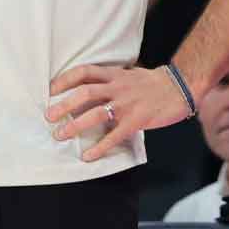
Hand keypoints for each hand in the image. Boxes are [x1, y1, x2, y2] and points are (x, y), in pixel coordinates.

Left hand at [46, 65, 190, 161]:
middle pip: (84, 94)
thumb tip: (89, 90)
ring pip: (95, 114)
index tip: (50, 90)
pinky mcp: (136, 120)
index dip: (65, 80)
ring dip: (75, 126)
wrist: (179, 87)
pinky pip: (114, 135)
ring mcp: (126, 104)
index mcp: (114, 75)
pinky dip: (99, 147)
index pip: (84, 72)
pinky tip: (89, 156)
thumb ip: (110, 80)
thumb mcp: (128, 74)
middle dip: (64, 106)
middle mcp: (117, 87)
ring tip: (60, 135)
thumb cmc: (152, 83)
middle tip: (49, 117)